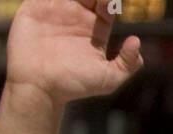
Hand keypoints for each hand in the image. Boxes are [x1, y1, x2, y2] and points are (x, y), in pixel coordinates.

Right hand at [7, 0, 143, 102]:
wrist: (39, 86)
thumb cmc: (74, 85)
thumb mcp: (108, 79)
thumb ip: (127, 63)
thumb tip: (136, 41)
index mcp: (96, 28)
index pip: (107, 2)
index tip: (110, 0)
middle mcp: (77, 16)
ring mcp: (56, 9)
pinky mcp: (36, 6)